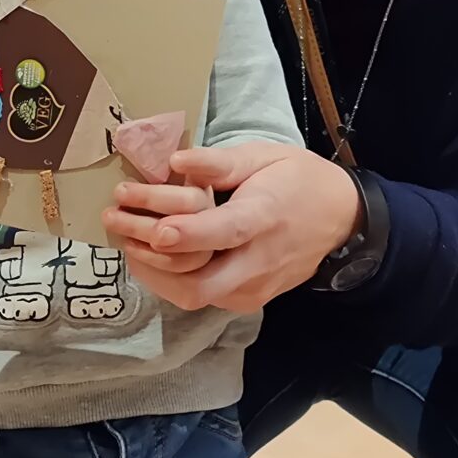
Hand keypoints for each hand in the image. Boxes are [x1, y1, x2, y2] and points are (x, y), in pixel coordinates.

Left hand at [105, 142, 360, 312]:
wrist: (340, 219)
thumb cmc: (297, 179)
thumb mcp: (264, 156)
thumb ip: (219, 162)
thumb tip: (176, 159)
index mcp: (266, 217)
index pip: (224, 233)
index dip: (189, 235)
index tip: (156, 229)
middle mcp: (259, 261)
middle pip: (201, 283)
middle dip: (152, 260)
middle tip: (117, 223)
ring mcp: (254, 287)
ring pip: (194, 296)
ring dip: (153, 270)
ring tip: (124, 236)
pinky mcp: (247, 300)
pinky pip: (201, 296)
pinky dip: (171, 278)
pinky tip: (152, 253)